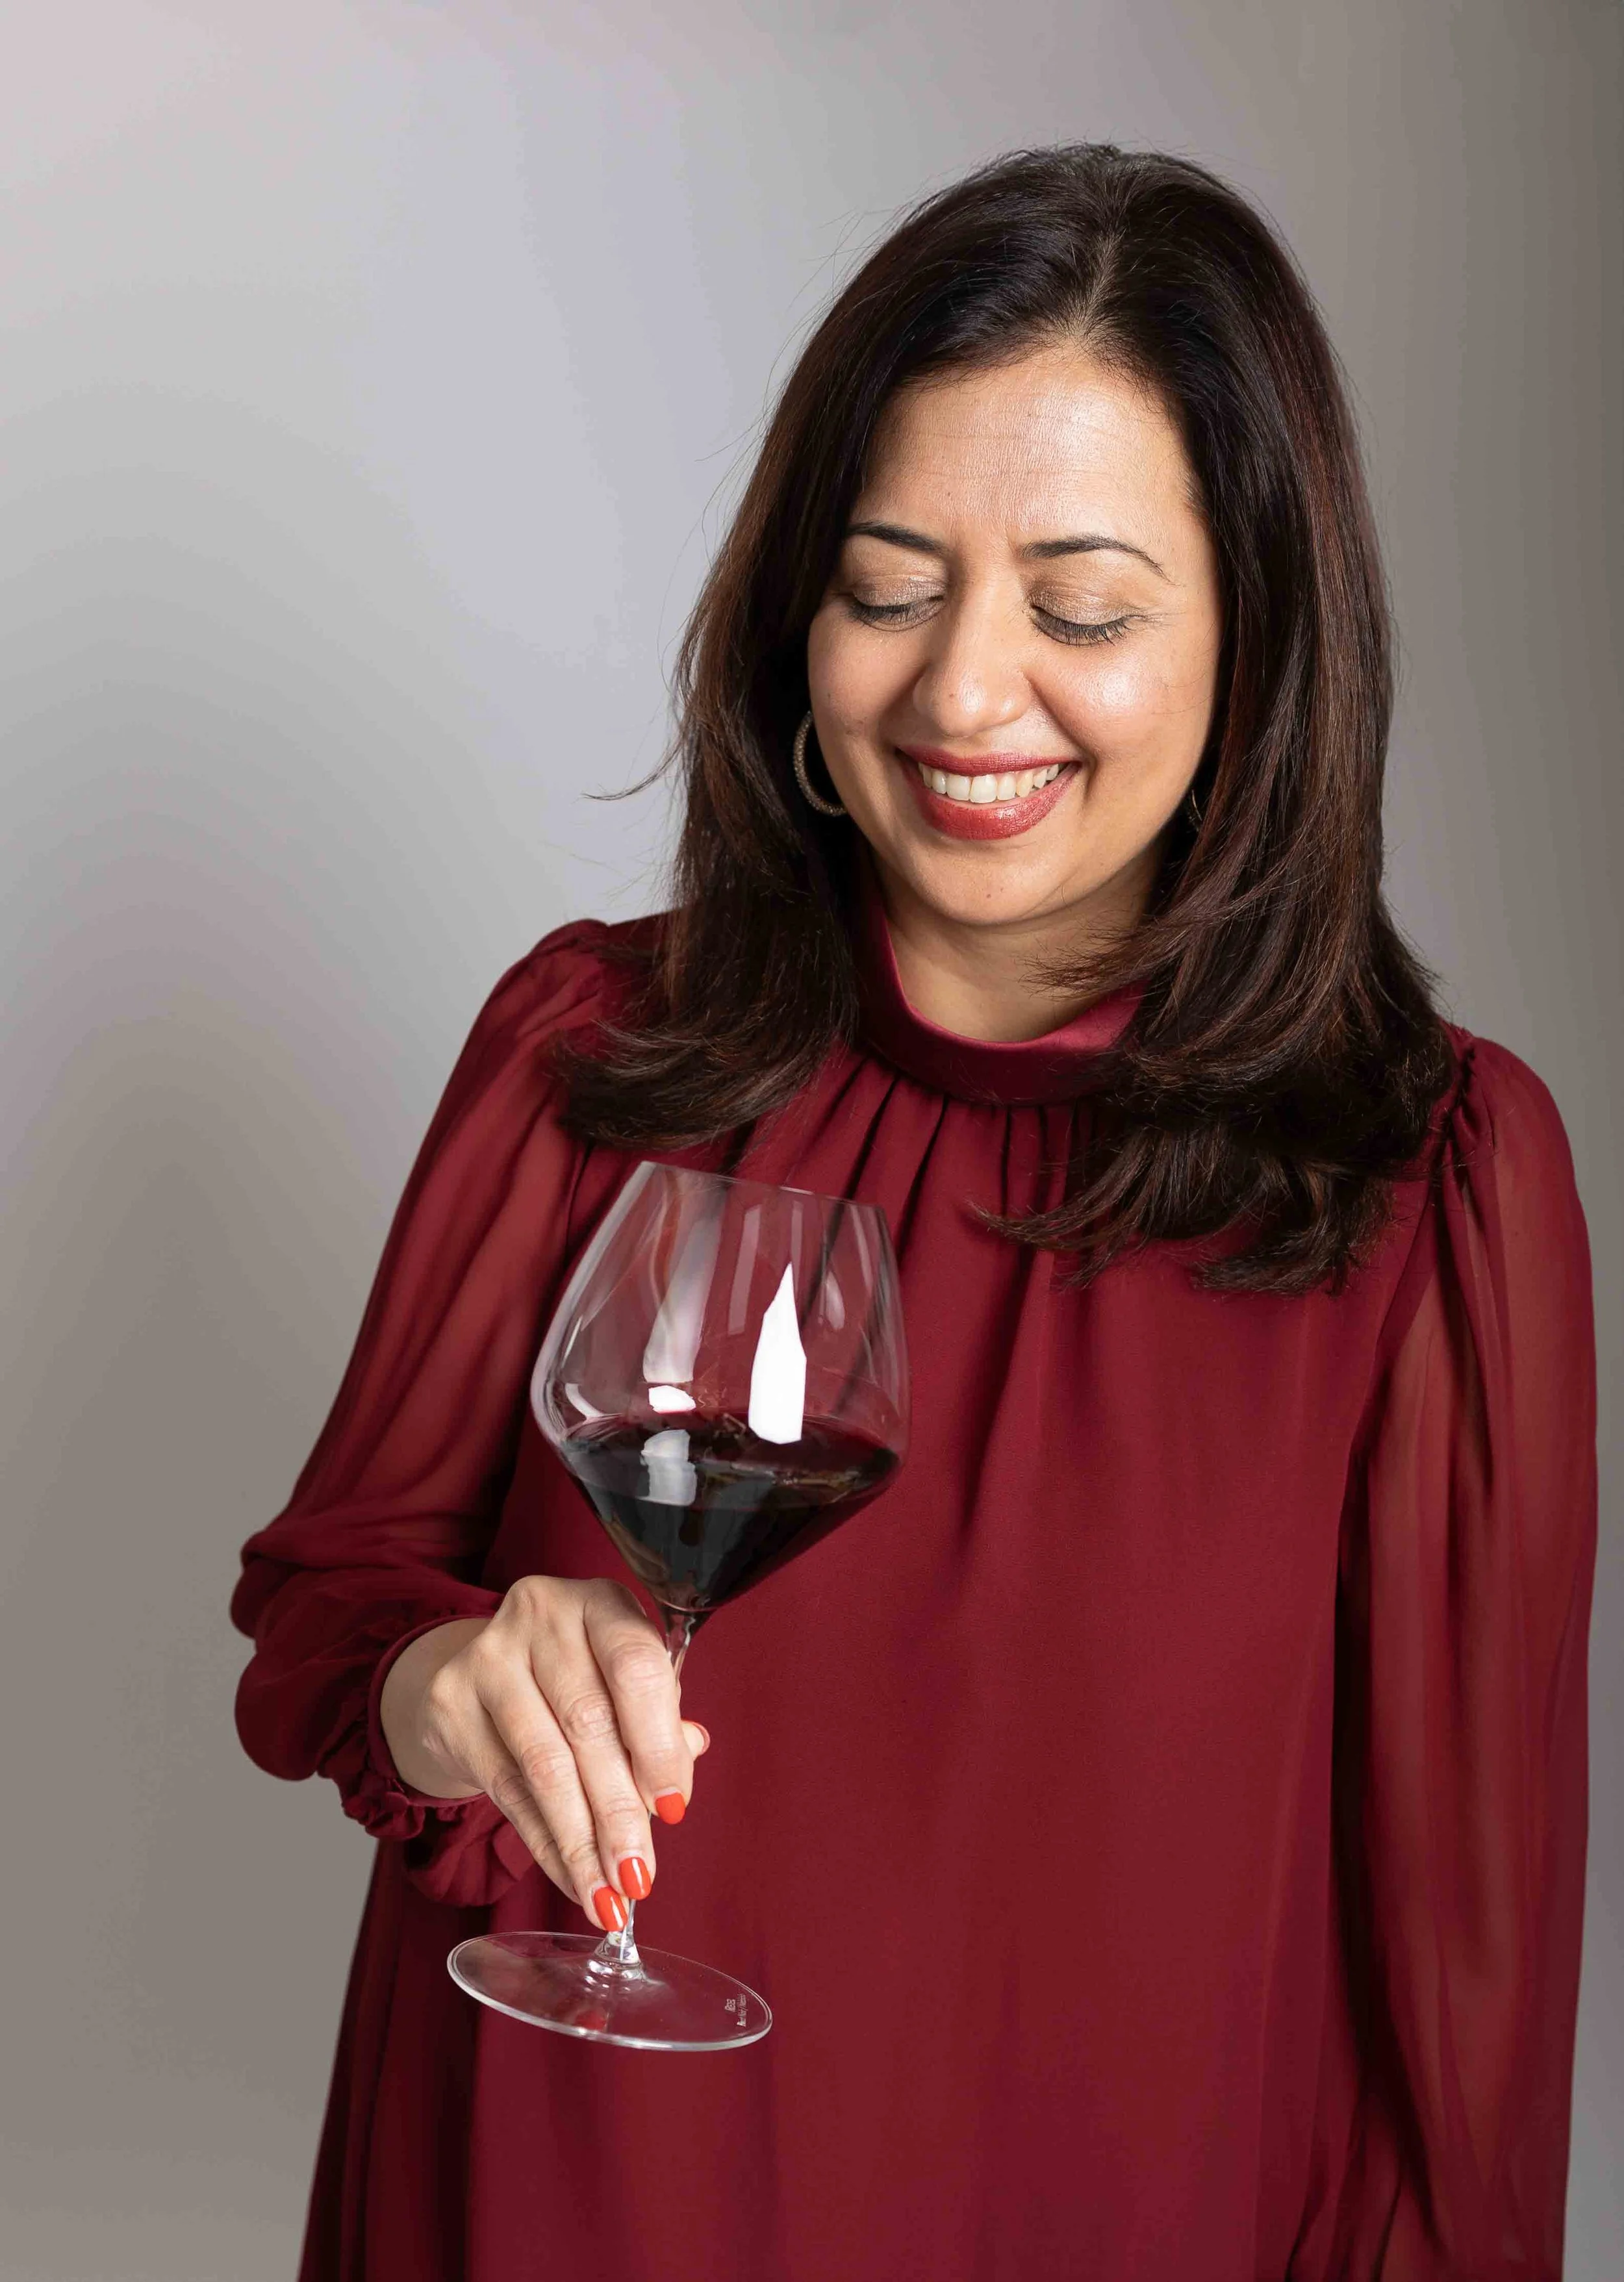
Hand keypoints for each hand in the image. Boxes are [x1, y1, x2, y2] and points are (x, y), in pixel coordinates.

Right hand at [378, 1578, 708, 1930]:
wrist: (480, 1671)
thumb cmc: (575, 1676)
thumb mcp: (622, 1682)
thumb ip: (657, 1720)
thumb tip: (682, 1771)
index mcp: (600, 1602)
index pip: (636, 1666)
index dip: (657, 1742)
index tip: (674, 1808)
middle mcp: (542, 1615)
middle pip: (588, 1723)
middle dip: (619, 1812)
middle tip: (640, 1876)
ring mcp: (488, 1655)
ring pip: (543, 1764)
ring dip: (580, 1843)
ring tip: (607, 1896)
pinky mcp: (450, 1701)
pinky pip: (506, 1789)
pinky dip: (545, 1845)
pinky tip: (571, 1879)